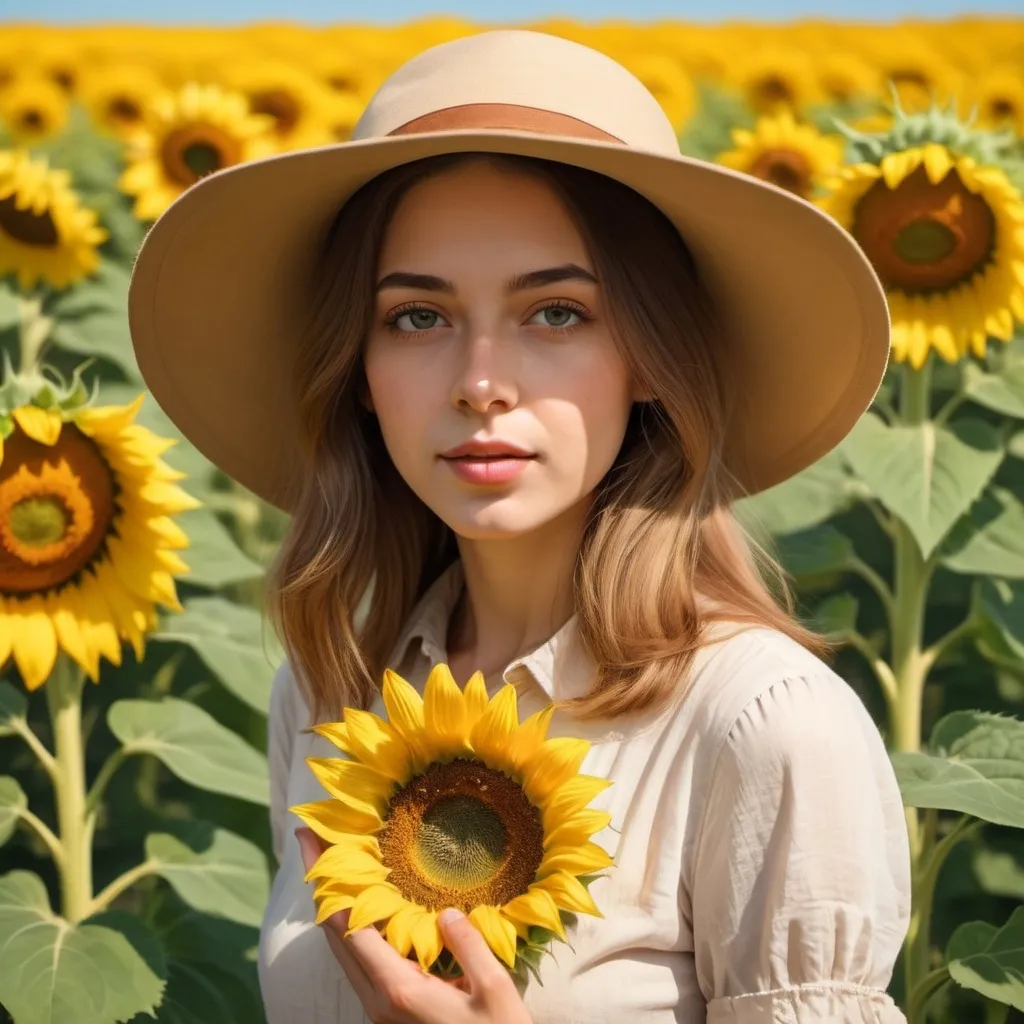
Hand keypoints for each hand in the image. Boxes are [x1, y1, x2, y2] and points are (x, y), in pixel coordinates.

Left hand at [296, 828, 532, 1023]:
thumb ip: (469, 947)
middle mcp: (377, 999)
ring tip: (332, 861)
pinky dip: (351, 923)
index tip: (311, 839)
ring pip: (342, 949)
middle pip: (333, 933)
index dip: (326, 877)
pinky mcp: (388, 1010)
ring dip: (332, 903)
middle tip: (310, 840)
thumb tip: (446, 911)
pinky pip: (359, 959)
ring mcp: (379, 1008)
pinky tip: (363, 902)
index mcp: (397, 989)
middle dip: (318, 883)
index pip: (347, 923)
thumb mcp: (495, 992)